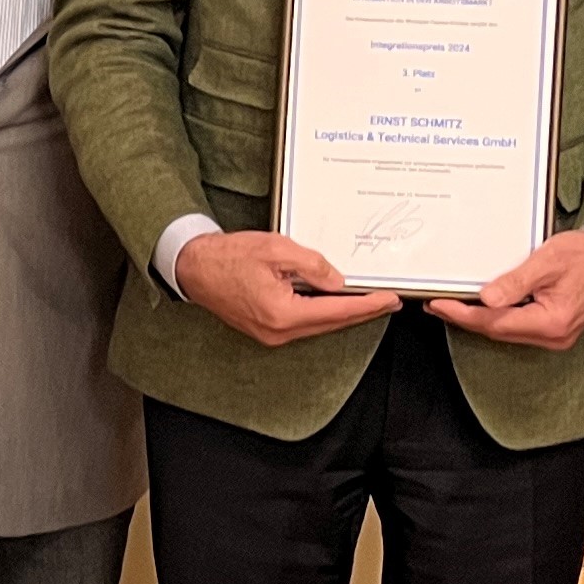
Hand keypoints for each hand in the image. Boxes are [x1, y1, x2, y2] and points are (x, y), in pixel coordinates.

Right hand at [173, 229, 402, 348]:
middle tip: (387, 302)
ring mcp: (272, 334)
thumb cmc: (227, 257)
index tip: (389, 299)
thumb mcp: (275, 249)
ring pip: (319, 325)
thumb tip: (338, 281)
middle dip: (362, 312)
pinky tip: (336, 304)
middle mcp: (278, 331)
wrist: (194, 267)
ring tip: (368, 303)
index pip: (337, 311)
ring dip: (344, 314)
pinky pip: (305, 324)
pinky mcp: (267, 330)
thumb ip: (312, 266)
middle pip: (332, 323)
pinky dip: (324, 314)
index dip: (367, 305)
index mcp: (283, 313)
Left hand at [430, 225, 583, 351]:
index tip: (439, 304)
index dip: (463, 314)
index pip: (495, 323)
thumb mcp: (547, 261)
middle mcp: (554, 336)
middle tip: (437, 305)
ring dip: (480, 320)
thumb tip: (485, 300)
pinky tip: (483, 307)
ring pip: (507, 331)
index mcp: (552, 322)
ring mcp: (557, 336)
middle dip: (465, 319)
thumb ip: (515, 282)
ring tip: (452, 306)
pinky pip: (519, 327)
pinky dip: (498, 317)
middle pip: (498, 331)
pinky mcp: (557, 329)